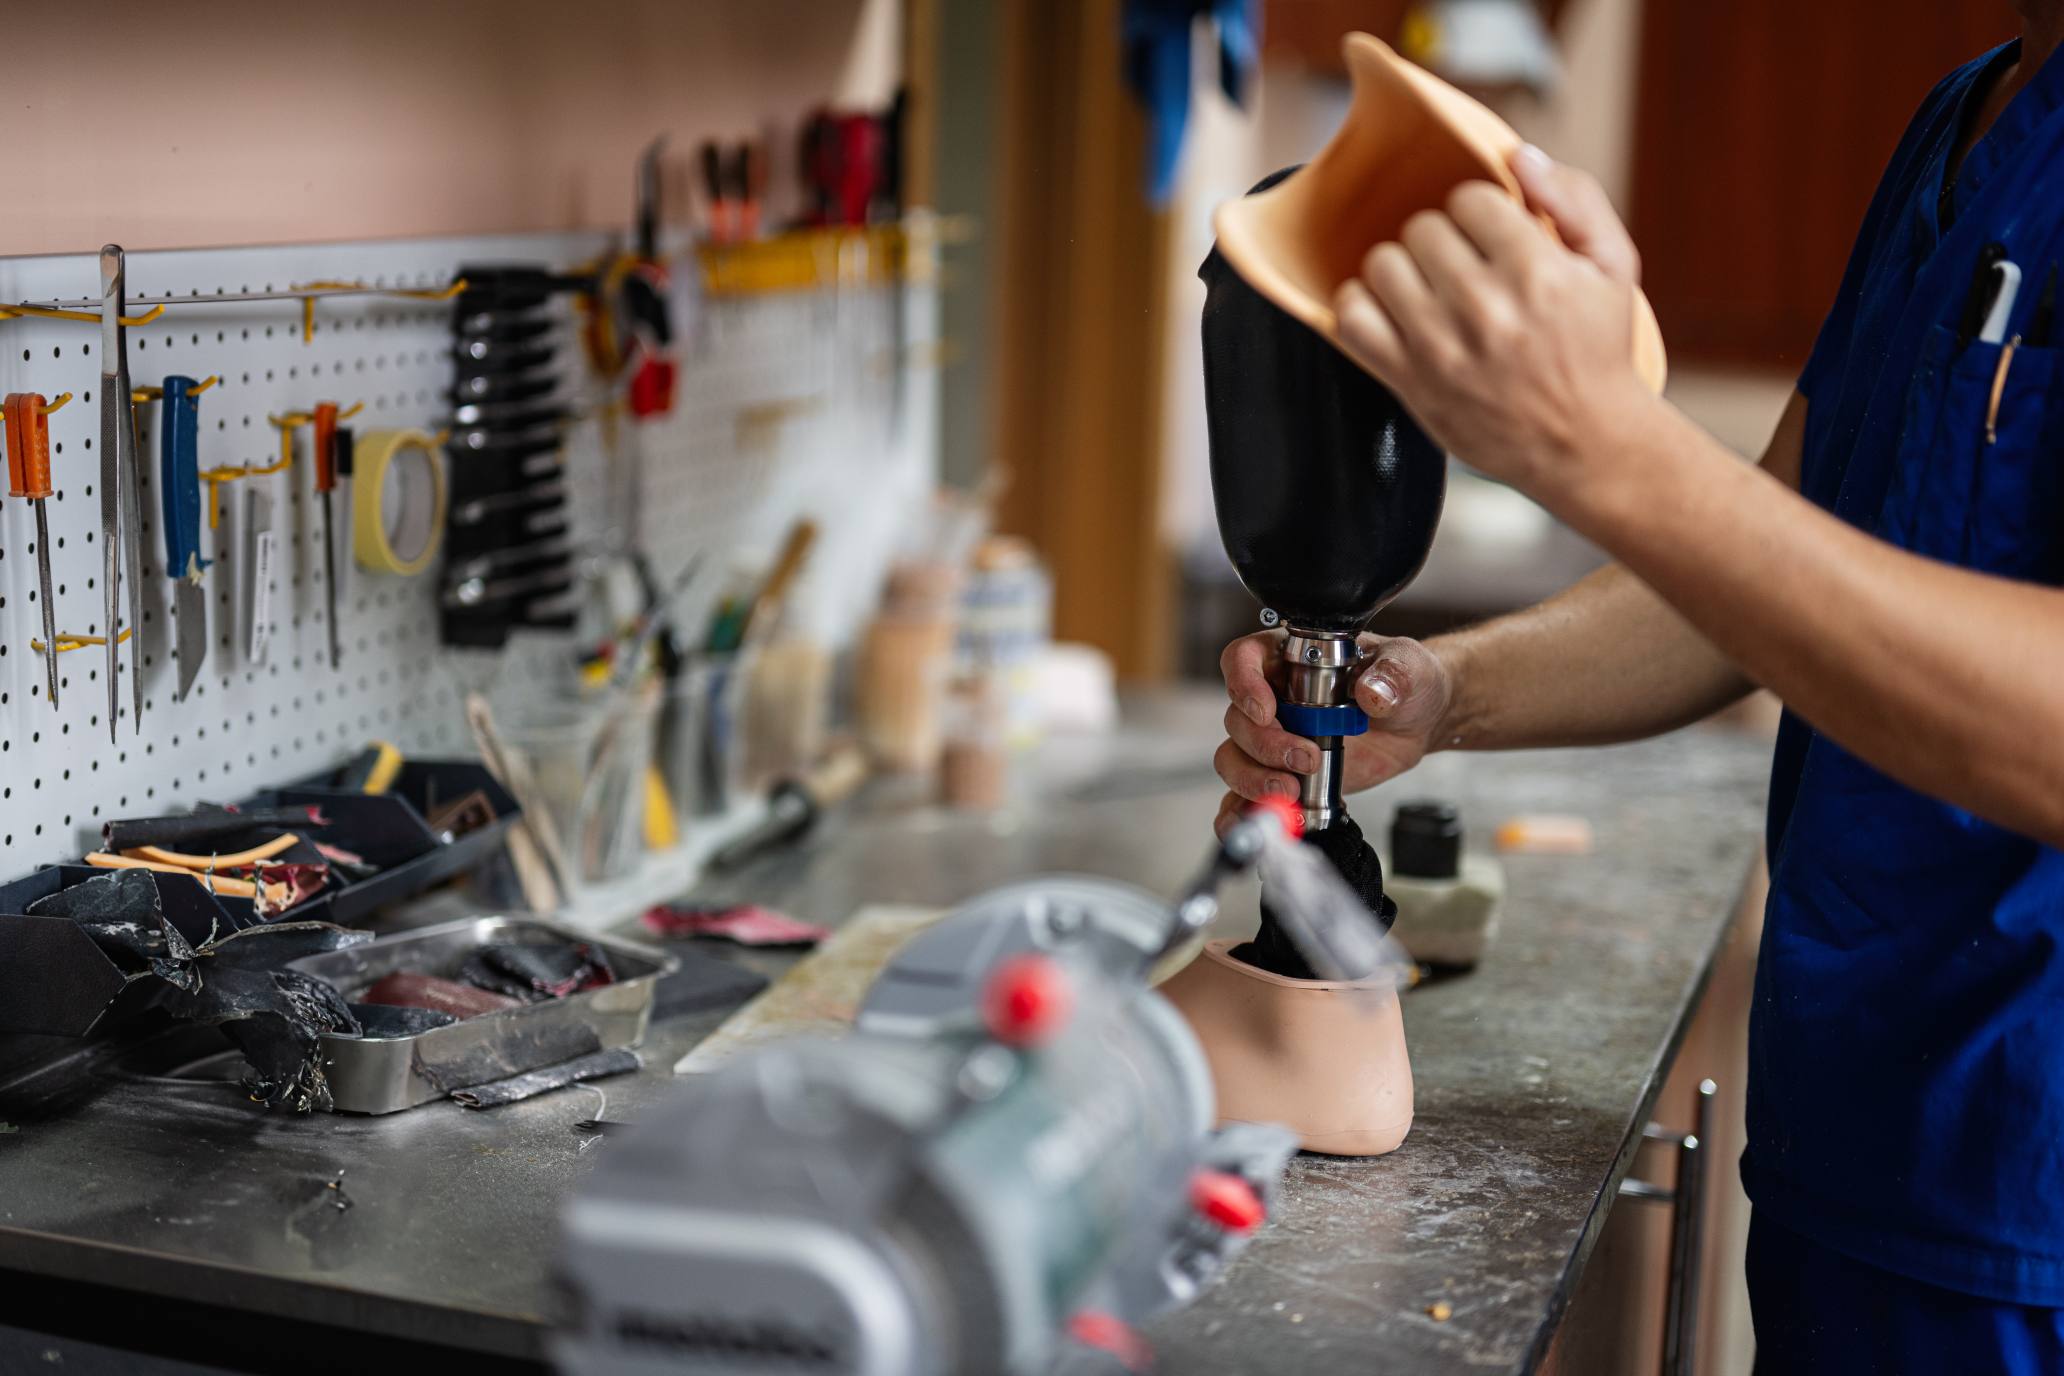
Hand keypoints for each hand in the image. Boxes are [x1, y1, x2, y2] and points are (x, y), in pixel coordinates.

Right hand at [1212, 630, 1453, 837]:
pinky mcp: (1281, 776)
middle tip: (1307, 759)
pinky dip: (1243, 813)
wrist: (1415, 723)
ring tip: (1292, 792)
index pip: (1243, 659)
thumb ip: (1392, 674)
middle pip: (1238, 719)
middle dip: (1265, 745)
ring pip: (1233, 759)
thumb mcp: (1408, 666)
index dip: (1243, 684)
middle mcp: (1272, 698)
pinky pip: (1243, 797)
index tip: (1266, 710)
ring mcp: (1273, 740)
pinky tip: (1268, 820)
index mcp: (1290, 659)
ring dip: (1254, 780)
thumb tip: (1372, 693)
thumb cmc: (1404, 682)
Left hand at [1331, 145, 1660, 510]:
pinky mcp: (1408, 380)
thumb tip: (1520, 156)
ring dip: (1402, 269)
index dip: (1479, 212)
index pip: (1469, 199)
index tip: (1490, 236)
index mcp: (1536, 271)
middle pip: (1422, 229)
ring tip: (1428, 288)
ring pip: (1383, 265)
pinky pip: (1351, 318)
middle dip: (1442, 240)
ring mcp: (1439, 347)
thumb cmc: (1597, 350)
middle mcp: (1484, 307)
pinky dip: (1362, 304)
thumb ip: (1575, 199)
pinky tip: (1391, 310)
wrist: (1582, 443)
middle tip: (1461, 266)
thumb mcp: (1614, 267)